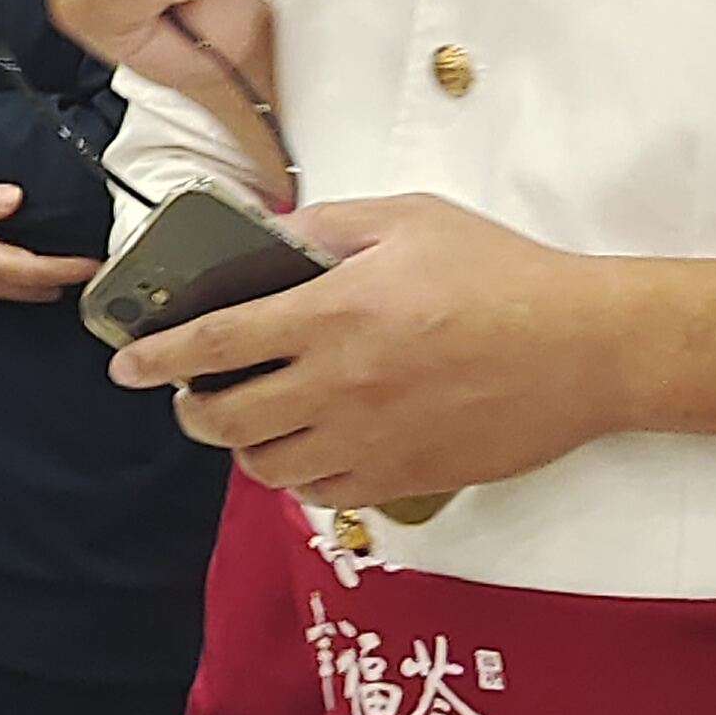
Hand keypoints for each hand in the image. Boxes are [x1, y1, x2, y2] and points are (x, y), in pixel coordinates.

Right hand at [0, 181, 99, 302]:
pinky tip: (43, 269)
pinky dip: (33, 282)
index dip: (66, 269)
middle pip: (36, 287)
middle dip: (67, 279)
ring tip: (78, 267)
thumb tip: (15, 197)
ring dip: (52, 282)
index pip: (33, 269)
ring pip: (25, 293)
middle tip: (98, 266)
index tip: (93, 264)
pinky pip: (11, 290)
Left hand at [110, 195, 624, 504]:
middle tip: (193, 394)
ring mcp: (373, 440)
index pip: (214, 343)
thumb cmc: (502, 274)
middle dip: (192, 408)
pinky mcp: (408, 479)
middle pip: (225, 419)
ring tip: (251, 419)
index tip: (125, 363)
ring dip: (244, 446)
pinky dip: (300, 476)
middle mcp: (341, 385)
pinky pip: (324, 494)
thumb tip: (262, 236)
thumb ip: (324, 226)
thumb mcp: (408, 220)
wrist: (591, 348)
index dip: (156, 357)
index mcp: (334, 314)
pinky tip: (309, 448)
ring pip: (267, 466)